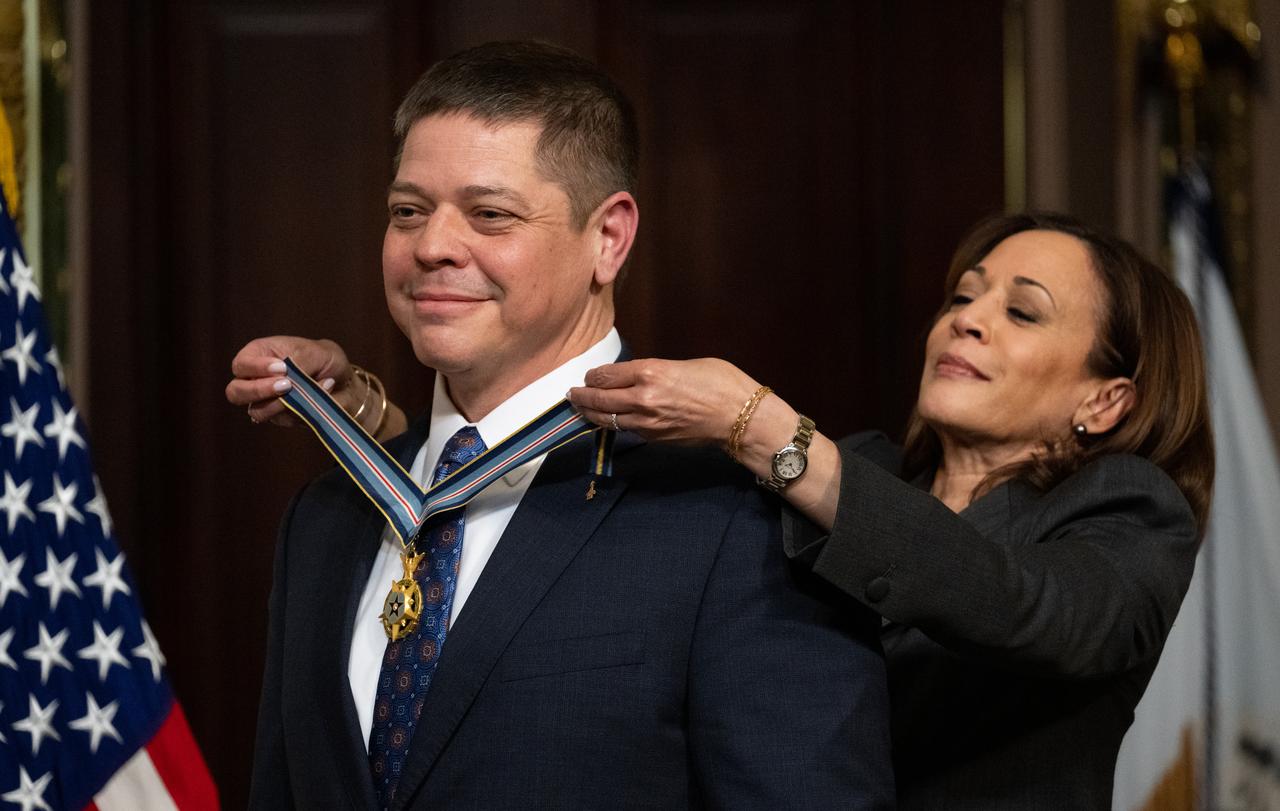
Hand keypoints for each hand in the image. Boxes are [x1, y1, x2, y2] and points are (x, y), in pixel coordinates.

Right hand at [226, 336, 354, 427]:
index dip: (256, 368)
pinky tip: (319, 398)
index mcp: (259, 355)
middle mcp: (256, 380)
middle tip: (286, 385)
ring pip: (258, 411)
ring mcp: (266, 402)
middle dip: (258, 390)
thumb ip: (300, 362)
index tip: (282, 367)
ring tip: (308, 392)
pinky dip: (302, 411)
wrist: (344, 382)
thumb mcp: (317, 352)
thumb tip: (288, 377)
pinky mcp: (281, 418)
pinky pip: (284, 420)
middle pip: (235, 392)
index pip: (241, 364)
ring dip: (282, 404)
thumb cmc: (324, 359)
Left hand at [567, 358, 759, 448]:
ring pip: (608, 418)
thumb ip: (657, 370)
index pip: (607, 375)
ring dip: (591, 413)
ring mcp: (647, 422)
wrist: (739, 418)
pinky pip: (626, 429)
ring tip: (580, 409)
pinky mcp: (654, 438)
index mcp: (650, 372)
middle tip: (572, 394)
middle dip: (582, 396)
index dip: (594, 376)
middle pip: (600, 398)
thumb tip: (640, 376)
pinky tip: (608, 420)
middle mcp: (642, 398)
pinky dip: (613, 424)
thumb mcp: (685, 364)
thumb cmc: (721, 383)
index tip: (589, 376)